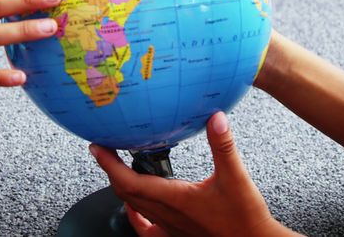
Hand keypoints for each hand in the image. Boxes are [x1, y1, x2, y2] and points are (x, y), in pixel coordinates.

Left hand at [90, 112, 294, 236]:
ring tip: (117, 168)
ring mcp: (170, 228)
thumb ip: (223, 146)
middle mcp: (167, 216)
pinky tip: (135, 207)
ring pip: (134, 208)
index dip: (109, 164)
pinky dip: (135, 214)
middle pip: (126, 193)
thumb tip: (215, 118)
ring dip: (122, 187)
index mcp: (175, 200)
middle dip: (110, 170)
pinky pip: (146, 228)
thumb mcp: (235, 176)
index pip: (130, 181)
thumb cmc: (245, 217)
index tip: (97, 147)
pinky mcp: (176, 235)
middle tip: (104, 150)